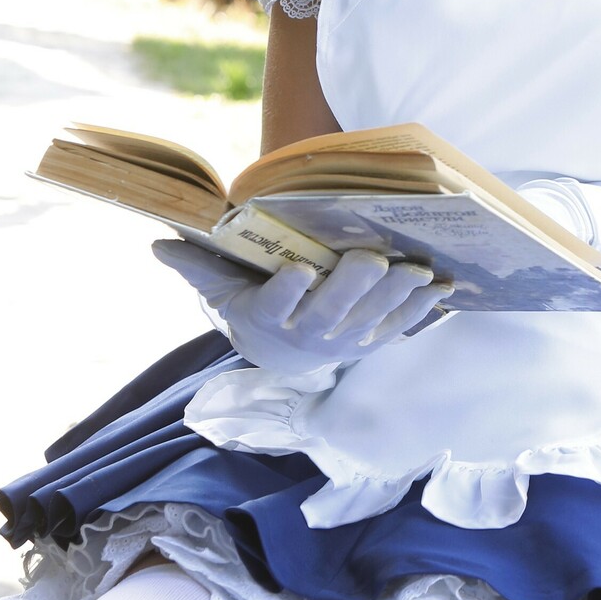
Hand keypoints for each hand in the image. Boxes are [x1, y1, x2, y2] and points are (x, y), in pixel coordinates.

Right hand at [152, 240, 455, 381]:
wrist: (284, 354)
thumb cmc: (252, 304)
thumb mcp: (220, 289)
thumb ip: (197, 265)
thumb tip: (158, 244)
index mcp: (269, 317)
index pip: (275, 303)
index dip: (287, 290)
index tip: (297, 271)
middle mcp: (310, 333)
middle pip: (333, 310)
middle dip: (354, 285)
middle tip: (372, 257)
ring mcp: (346, 339)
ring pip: (372, 316)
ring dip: (396, 294)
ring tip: (416, 269)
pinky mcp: (374, 340)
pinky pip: (401, 325)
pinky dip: (422, 307)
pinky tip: (442, 286)